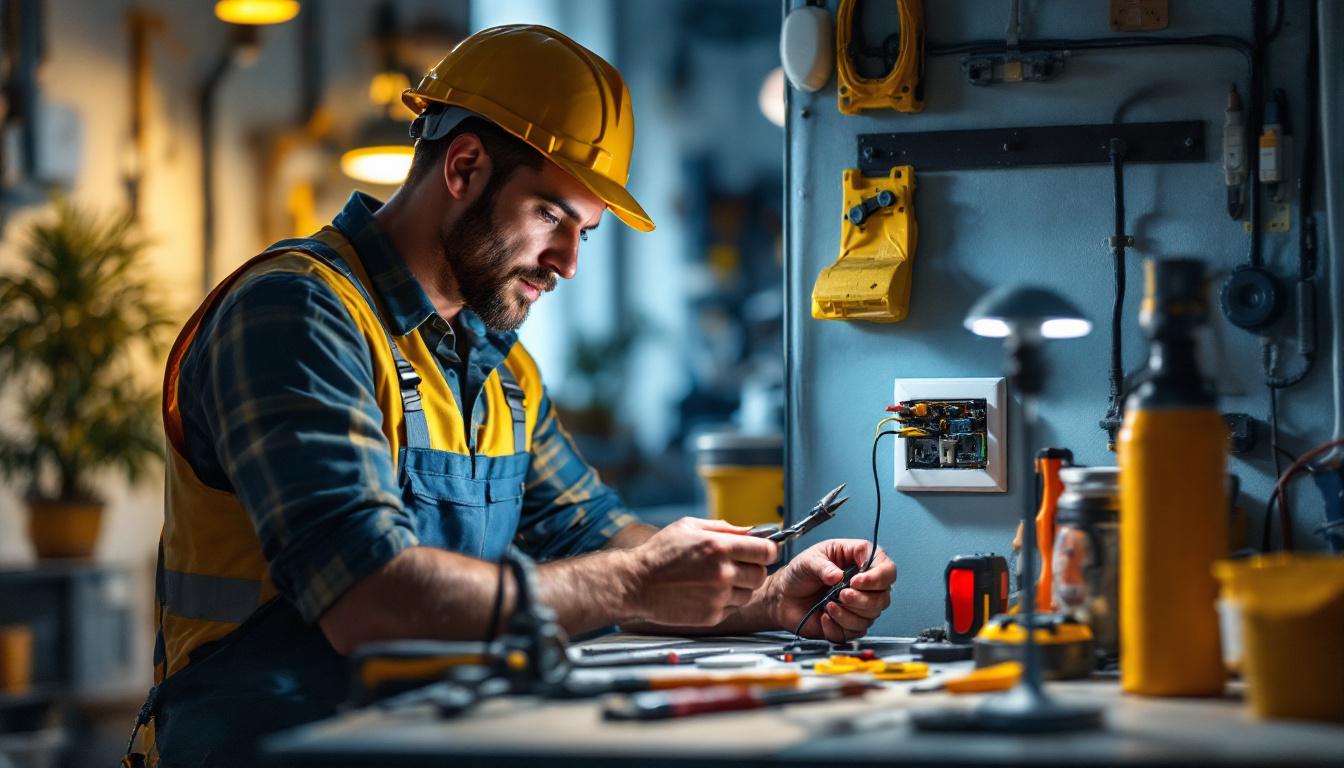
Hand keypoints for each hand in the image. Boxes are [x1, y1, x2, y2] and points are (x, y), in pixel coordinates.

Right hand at [622, 517, 778, 626]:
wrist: (636, 583)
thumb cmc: (659, 554)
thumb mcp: (689, 527)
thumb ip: (723, 528)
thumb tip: (750, 531)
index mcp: (719, 547)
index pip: (766, 551)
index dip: (767, 550)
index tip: (762, 552)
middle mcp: (722, 573)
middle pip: (761, 574)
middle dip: (752, 569)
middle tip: (736, 566)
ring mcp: (718, 597)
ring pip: (749, 594)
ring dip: (739, 587)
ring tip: (716, 580)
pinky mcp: (711, 616)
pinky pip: (732, 608)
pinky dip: (724, 602)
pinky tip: (706, 593)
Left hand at [766, 539, 895, 642]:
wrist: (783, 596)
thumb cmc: (799, 573)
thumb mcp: (808, 561)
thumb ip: (823, 566)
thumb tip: (838, 575)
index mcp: (859, 561)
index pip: (886, 570)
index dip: (877, 577)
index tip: (857, 581)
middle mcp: (863, 585)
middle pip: (883, 598)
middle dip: (861, 599)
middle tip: (841, 594)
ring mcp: (858, 607)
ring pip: (870, 617)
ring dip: (848, 614)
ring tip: (828, 604)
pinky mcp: (849, 625)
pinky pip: (854, 632)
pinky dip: (837, 626)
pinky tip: (824, 617)